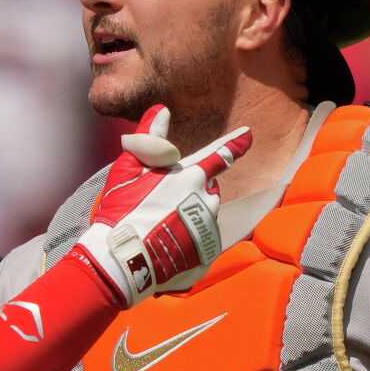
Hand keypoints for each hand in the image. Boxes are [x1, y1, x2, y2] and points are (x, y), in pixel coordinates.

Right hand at [71, 106, 249, 305]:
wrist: (120, 261)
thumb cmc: (121, 210)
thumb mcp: (128, 168)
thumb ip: (149, 138)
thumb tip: (162, 109)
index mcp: (193, 176)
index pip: (221, 154)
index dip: (236, 143)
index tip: (249, 134)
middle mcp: (208, 201)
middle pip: (208, 189)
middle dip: (192, 192)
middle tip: (161, 205)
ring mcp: (209, 230)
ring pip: (206, 216)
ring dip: (190, 217)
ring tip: (160, 228)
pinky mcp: (207, 255)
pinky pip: (203, 243)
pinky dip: (189, 243)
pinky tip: (166, 247)